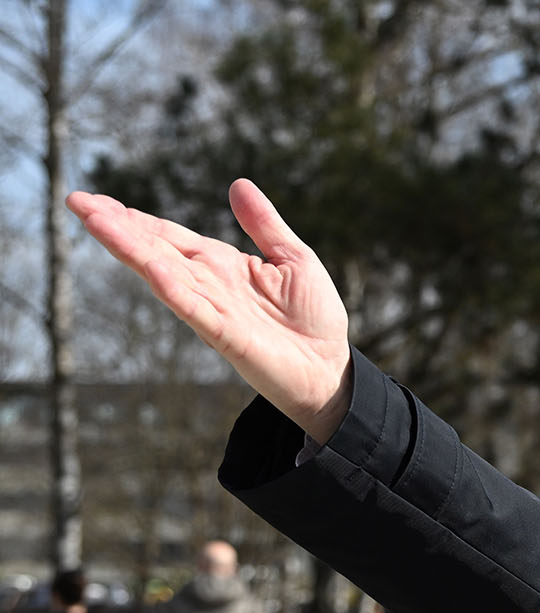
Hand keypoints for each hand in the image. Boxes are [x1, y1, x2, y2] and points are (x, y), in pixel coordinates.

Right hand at [66, 179, 352, 442]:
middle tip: (76, 201)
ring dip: (130, 248)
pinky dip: (171, 286)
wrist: (330, 368)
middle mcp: (209, 284)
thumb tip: (238, 183)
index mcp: (223, 265)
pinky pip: (192, 307)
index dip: (137, 219)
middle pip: (155, 249)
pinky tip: (147, 265)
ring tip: (95, 221)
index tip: (99, 200)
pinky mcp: (225, 335)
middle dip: (117, 226)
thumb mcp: (294, 258)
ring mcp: (213, 309)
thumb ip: (264, 224)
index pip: (170, 237)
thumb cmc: (314, 318)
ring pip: (162, 273)